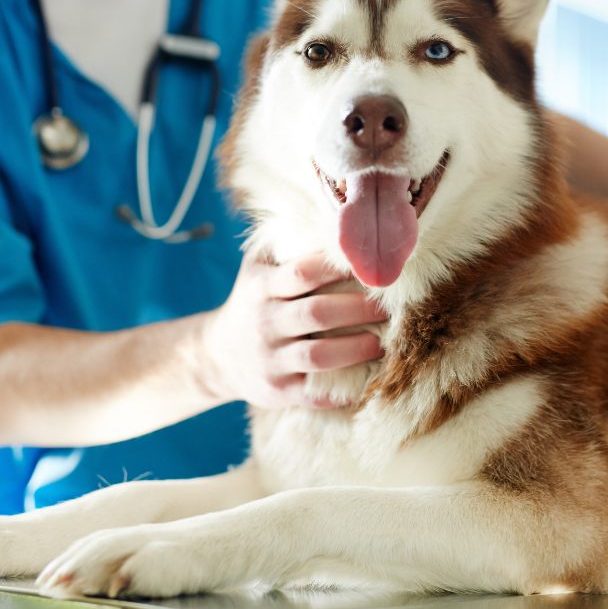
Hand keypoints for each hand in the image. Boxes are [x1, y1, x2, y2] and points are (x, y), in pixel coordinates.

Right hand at [204, 254, 387, 408]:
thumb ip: (286, 243)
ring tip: (383, 342)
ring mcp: (270, 360)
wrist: (216, 356)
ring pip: (318, 356)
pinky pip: (314, 394)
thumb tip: (333, 214)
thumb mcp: (257, 268)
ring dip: (356, 349)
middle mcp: (264, 323)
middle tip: (390, 305)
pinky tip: (370, 381)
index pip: (302, 272)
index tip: (371, 264)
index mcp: (261, 287)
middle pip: (316, 313)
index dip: (338, 267)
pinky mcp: (278, 392)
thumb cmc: (253, 301)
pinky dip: (343, 392)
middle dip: (359, 308)